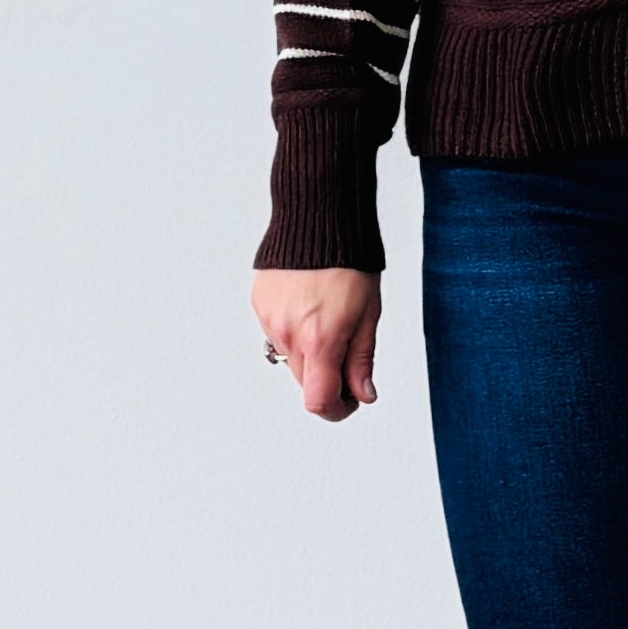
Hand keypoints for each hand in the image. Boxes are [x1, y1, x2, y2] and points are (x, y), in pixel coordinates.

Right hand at [253, 266, 381, 420]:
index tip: (350, 402)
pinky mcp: (260, 305)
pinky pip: (278, 333)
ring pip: (291, 358)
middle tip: (348, 359)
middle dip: (327, 380)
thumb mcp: (368, 314)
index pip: (318, 401)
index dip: (336, 410)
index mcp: (320, 340)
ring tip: (329, 321)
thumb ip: (360, 359)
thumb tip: (363, 395)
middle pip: (305, 383)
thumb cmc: (350, 262)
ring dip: (310, 354)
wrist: (319, 218)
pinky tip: (310, 307)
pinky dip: (294, 331)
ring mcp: (270, 320)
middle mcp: (289, 334)